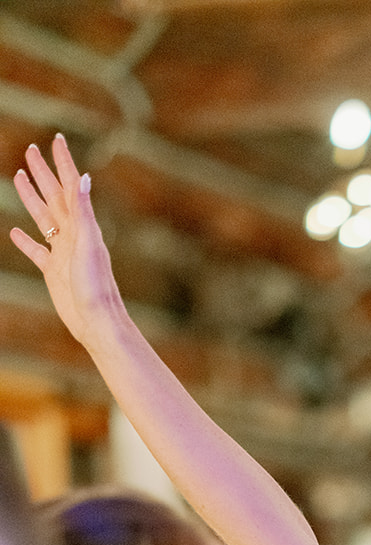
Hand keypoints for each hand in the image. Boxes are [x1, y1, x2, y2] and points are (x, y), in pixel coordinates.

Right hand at [11, 134, 120, 348]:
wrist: (96, 321)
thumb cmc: (95, 285)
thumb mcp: (89, 244)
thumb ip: (84, 210)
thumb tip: (84, 178)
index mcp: (83, 225)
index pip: (71, 185)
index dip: (63, 162)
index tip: (56, 139)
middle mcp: (73, 235)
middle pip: (53, 196)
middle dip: (42, 172)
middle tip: (30, 150)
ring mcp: (62, 252)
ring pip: (42, 217)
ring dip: (31, 197)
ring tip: (18, 177)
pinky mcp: (52, 271)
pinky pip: (36, 250)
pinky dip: (25, 241)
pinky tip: (15, 233)